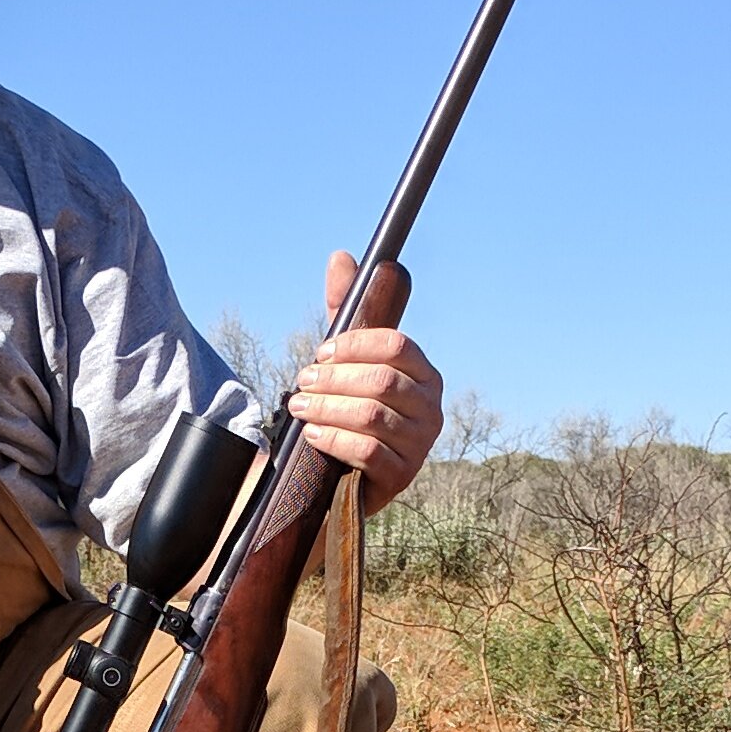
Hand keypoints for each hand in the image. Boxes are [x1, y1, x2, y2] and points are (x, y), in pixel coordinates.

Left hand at [289, 250, 446, 516]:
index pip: (396, 345)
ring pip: (373, 416)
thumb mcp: (346, 359)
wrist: (342, 476)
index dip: (354, 345)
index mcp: (424, 373)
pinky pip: (369, 452)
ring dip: (328, 409)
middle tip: (301, 383)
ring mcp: (421, 444)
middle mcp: (431, 407)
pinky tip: (313, 436)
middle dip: (334, 380)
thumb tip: (340, 256)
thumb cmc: (349, 408)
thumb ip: (346, 310)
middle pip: (382, 380)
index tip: (321, 353)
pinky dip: (335, 440)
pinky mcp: (402, 476)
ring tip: (299, 407)